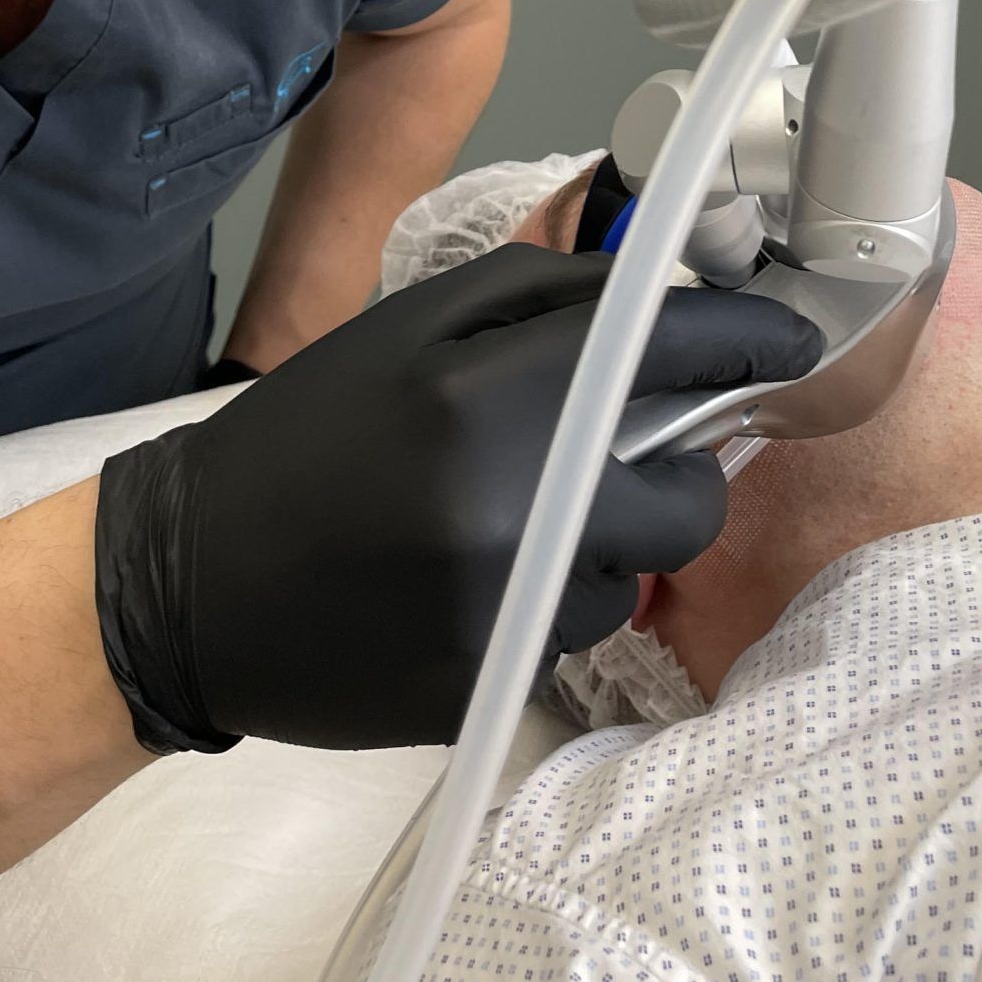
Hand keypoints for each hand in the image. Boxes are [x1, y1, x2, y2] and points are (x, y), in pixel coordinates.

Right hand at [94, 243, 822, 751]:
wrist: (192, 581)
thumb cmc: (307, 435)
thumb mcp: (404, 327)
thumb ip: (539, 297)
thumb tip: (662, 298)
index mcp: (489, 396)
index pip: (669, 354)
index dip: (748, 338)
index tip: (790, 338)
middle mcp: (517, 508)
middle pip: (689, 494)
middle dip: (677, 467)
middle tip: (626, 450)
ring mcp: (512, 610)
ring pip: (640, 573)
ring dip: (608, 540)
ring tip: (512, 519)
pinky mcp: (500, 684)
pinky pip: (583, 634)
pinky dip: (556, 600)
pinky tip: (478, 579)